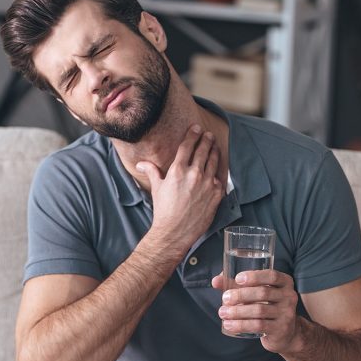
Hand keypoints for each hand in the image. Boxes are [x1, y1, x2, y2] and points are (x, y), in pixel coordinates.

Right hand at [138, 124, 223, 252]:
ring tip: (215, 147)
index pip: (187, 146)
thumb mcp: (157, 188)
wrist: (175, 231)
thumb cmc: (164, 210)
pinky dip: (217, 174)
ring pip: (214, 162)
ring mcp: (207, 184)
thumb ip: (152, 171)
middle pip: (203, 150)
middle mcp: (194, 174)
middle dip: (206, 140)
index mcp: (178, 170)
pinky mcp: (216, 194)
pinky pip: (219, 179)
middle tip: (208, 135)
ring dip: (214, 152)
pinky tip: (216, 171)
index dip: (192, 135)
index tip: (196, 128)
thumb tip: (141, 164)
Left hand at [212, 270, 302, 353]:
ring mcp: (287, 314)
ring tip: (222, 312)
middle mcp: (289, 296)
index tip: (237, 279)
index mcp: (285, 282)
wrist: (286, 333)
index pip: (272, 275)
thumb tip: (215, 280)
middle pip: (263, 292)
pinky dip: (241, 325)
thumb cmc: (267, 306)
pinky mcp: (281, 329)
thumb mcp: (256, 293)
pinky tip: (229, 325)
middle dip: (241, 295)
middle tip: (225, 298)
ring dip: (237, 312)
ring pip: (259, 310)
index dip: (255, 276)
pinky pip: (259, 326)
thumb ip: (237, 286)